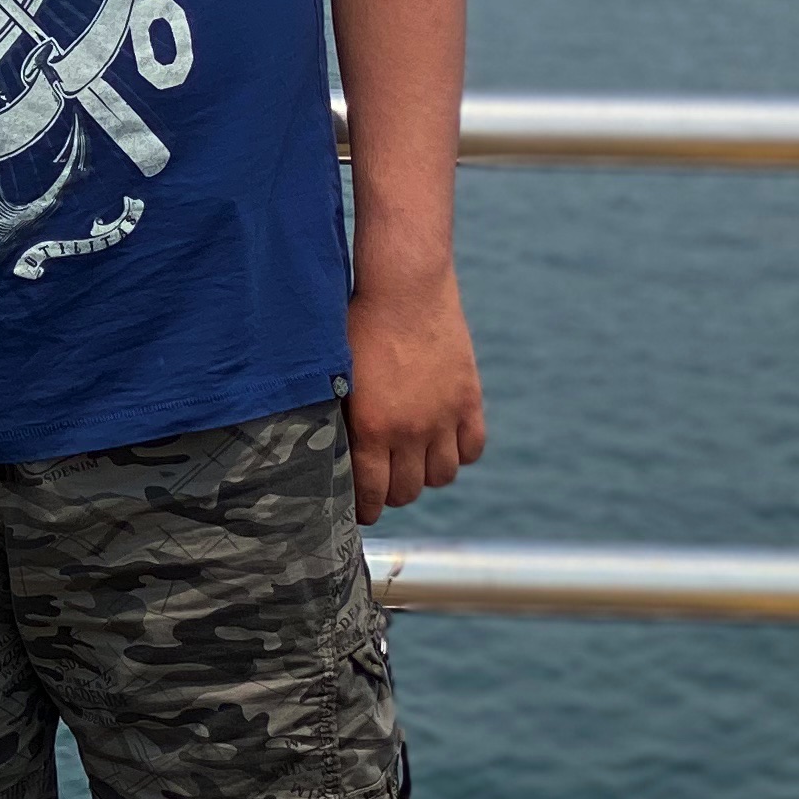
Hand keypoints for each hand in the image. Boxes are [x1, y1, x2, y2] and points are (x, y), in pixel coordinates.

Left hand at [345, 268, 486, 525]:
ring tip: (410, 460)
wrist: (404, 288)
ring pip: (441, 476)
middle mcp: (410, 430)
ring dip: (424, 474)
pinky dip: (458, 452)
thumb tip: (326, 455)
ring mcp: (444, 417)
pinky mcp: (468, 400)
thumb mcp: (333, 375)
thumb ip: (337, 417)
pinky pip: (472, 450)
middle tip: (383, 483)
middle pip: (408, 491)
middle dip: (391, 493)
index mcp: (370, 427)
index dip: (365, 509)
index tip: (361, 511)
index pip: (372, 493)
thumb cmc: (354, 325)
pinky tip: (441, 441)